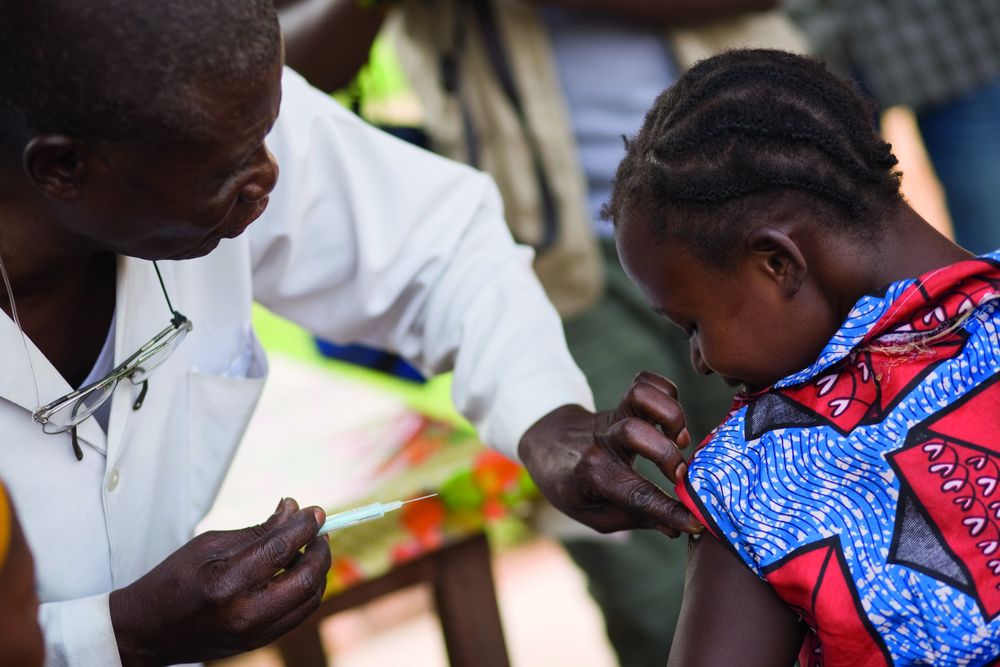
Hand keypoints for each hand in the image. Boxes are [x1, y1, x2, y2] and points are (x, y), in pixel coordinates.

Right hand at [110, 498, 330, 665]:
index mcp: (225, 585)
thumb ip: (257, 530)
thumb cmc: (173, 581)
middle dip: (320, 550)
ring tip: (311, 548)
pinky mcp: (258, 643)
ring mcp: (254, 634)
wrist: (148, 632)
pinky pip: (299, 615)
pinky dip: (308, 590)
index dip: (304, 526)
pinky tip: (299, 571)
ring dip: (318, 570)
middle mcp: (244, 614)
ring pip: (309, 600)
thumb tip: (293, 509)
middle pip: (305, 580)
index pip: (280, 550)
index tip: (316, 511)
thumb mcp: (209, 545)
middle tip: (320, 530)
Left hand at [518, 371, 700, 535]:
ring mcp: (612, 416)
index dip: (670, 510)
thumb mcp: (597, 514)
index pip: (636, 494)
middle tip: (682, 475)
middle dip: (667, 454)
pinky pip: (646, 381)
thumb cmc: (575, 487)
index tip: (697, 522)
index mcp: (592, 475)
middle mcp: (602, 441)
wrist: (548, 447)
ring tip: (680, 441)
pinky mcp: (622, 401)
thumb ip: (636, 518)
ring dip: (670, 416)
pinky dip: (667, 393)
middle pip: (634, 432)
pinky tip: (671, 422)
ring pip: (640, 396)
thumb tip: (678, 526)